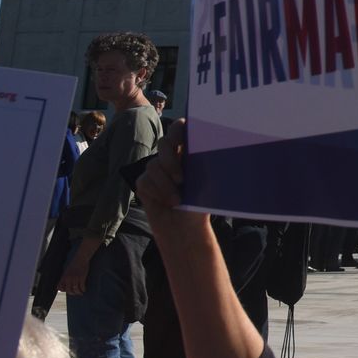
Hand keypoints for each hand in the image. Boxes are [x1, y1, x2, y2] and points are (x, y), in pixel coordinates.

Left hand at [58, 242, 96, 294]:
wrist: (80, 258)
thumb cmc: (74, 263)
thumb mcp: (67, 270)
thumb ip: (65, 276)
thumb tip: (66, 282)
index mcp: (63, 277)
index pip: (59, 287)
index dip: (63, 290)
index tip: (68, 290)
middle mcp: (68, 279)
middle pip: (68, 290)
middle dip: (72, 293)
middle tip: (76, 293)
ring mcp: (75, 278)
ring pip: (75, 290)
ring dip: (78, 293)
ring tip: (81, 293)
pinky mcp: (81, 278)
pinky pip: (82, 287)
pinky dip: (83, 289)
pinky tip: (84, 289)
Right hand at [136, 119, 211, 247]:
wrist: (186, 228)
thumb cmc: (201, 204)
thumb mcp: (208, 182)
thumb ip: (205, 162)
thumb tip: (213, 146)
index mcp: (188, 152)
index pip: (180, 129)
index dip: (179, 129)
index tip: (182, 140)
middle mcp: (170, 157)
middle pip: (164, 142)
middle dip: (170, 160)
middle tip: (182, 179)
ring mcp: (155, 169)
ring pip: (153, 165)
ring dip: (166, 184)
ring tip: (179, 200)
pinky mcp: (144, 183)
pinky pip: (145, 180)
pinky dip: (158, 192)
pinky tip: (168, 202)